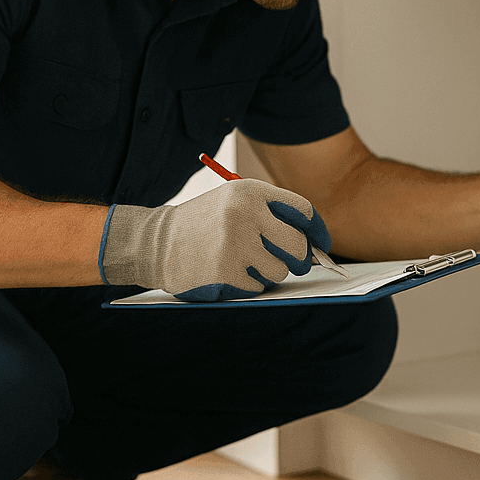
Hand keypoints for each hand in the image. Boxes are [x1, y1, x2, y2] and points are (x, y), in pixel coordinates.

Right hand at [100, 178, 332, 300]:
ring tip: (245, 263)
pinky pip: (257, 287)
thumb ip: (270, 214)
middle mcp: (245, 214)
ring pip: (279, 271)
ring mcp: (236, 244)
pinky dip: (248, 284)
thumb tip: (312, 243)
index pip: (302, 210)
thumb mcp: (233, 202)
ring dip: (269, 273)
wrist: (157, 241)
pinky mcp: (226, 271)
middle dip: (299, 260)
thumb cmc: (203, 224)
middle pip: (297, 245)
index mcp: (251, 192)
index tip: (322, 244)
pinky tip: (229, 272)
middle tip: (294, 264)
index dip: (317, 230)